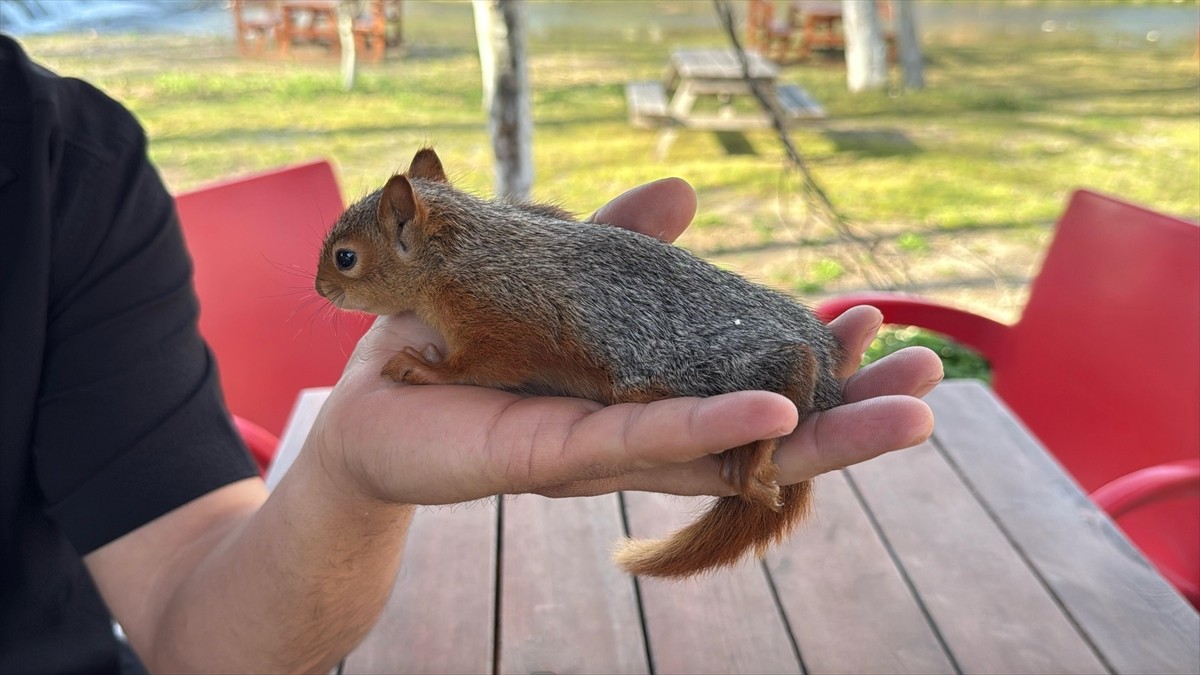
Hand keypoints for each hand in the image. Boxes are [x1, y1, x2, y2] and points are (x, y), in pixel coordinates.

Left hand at [310, 179, 942, 504]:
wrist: (372, 404)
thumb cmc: (463, 346)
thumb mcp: (551, 275)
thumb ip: (619, 242)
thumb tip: (688, 196)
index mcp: (646, 388)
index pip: (749, 378)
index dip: (813, 358)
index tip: (874, 322)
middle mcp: (640, 429)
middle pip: (762, 426)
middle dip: (849, 409)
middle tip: (932, 385)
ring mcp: (606, 453)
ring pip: (726, 447)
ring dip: (818, 433)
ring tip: (908, 416)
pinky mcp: (555, 460)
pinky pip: (641, 444)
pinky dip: (714, 428)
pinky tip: (776, 414)